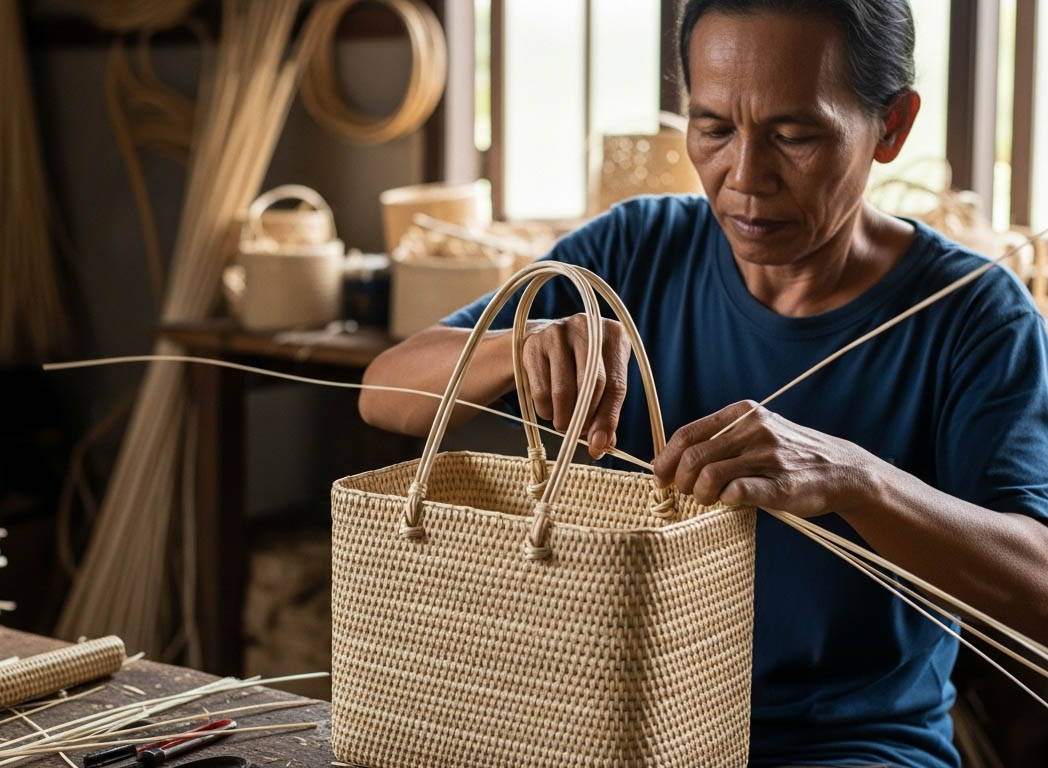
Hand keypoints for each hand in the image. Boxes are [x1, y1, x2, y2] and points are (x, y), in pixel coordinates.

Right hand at [522, 315, 629, 458]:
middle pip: (592, 385)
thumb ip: (606, 412)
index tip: (599, 444)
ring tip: (563, 424)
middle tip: (578, 436)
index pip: (616, 384)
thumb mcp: (600, 382)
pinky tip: (549, 408)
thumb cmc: (579, 367)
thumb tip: (601, 444)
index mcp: (615, 335)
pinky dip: (545, 409)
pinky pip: (541, 389)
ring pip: (564, 390)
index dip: (608, 418)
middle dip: (585, 419)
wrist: (541, 343)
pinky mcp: (534, 343)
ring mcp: (559, 332)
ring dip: (564, 418)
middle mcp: (589, 327)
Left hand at [651, 400, 872, 516]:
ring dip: (700, 494)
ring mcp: (768, 456)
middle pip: (693, 456)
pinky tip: (729, 503)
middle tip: (687, 493)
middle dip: (681, 480)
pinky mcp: (781, 484)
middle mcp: (753, 429)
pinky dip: (725, 501)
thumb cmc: (788, 455)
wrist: (841, 470)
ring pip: (709, 475)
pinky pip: (737, 492)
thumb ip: (720, 439)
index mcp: (742, 413)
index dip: (666, 459)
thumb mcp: (755, 431)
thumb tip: (671, 459)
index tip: (660, 477)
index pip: (687, 434)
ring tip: (708, 499)